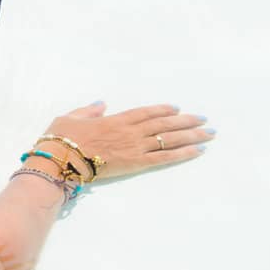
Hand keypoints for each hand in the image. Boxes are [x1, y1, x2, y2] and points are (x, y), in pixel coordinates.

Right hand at [40, 101, 210, 182]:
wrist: (61, 159)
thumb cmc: (62, 138)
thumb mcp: (72, 117)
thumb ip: (89, 111)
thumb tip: (102, 104)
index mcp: (116, 119)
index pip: (146, 112)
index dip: (164, 110)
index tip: (179, 109)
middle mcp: (130, 131)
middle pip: (164, 124)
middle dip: (186, 121)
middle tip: (205, 120)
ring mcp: (134, 148)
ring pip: (168, 139)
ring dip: (191, 136)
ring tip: (209, 134)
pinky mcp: (135, 164)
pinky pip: (164, 158)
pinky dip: (182, 154)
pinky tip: (197, 151)